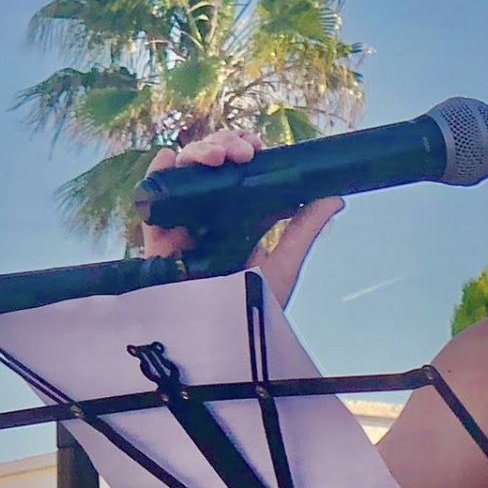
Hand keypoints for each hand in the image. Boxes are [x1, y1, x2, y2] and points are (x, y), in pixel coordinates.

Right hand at [139, 129, 343, 304]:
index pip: (238, 173)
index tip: (257, 145)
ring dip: (198, 154)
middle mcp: (209, 217)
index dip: (243, 151)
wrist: (225, 342)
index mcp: (239, 219)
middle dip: (223, 147)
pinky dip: (157, 174)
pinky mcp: (159, 241)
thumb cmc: (256, 308)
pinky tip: (169, 156)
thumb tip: (336, 196)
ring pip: (183, 175)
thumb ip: (305, 228)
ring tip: (217, 156)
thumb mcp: (285, 263)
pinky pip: (151, 202)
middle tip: (242, 151)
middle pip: (209, 168)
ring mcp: (183, 226)